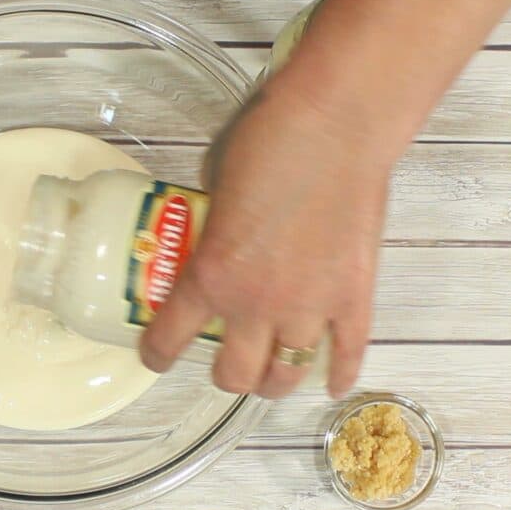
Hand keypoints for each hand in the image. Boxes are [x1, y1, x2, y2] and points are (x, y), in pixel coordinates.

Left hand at [139, 83, 391, 399]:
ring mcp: (311, 306)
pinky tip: (329, 385)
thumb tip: (209, 223)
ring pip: (287, 374)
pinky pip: (348, 353)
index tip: (156, 357)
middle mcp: (257, 305)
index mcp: (212, 276)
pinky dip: (339, 375)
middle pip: (235, 374)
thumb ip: (207, 219)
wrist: (337, 124)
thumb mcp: (211, 182)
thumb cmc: (266, 139)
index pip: (171, 338)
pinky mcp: (355, 296)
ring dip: (273, 381)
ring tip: (269, 374)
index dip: (157, 355)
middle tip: (222, 361)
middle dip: (223, 375)